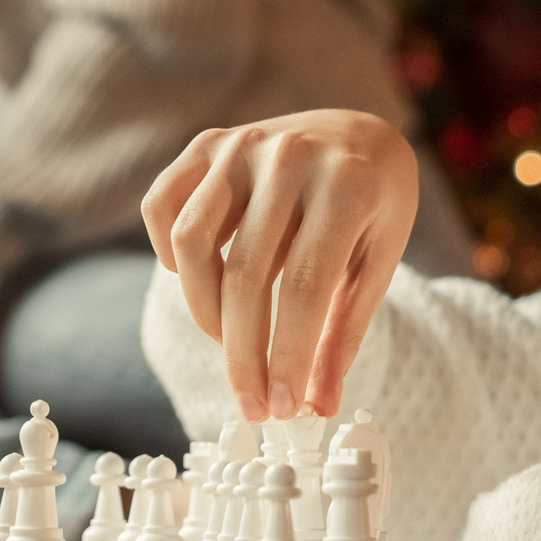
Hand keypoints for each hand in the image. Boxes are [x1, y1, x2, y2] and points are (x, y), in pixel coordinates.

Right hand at [141, 110, 419, 421]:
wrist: (361, 134)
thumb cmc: (374, 206)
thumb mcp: (378, 264)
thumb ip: (343, 333)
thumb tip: (316, 406)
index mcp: (346, 187)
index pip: (304, 288)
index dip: (286, 356)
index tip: (279, 406)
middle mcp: (289, 157)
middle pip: (245, 275)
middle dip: (242, 353)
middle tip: (250, 403)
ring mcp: (242, 145)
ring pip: (192, 243)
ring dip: (202, 311)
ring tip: (228, 344)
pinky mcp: (207, 144)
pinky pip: (162, 206)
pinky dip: (168, 254)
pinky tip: (197, 282)